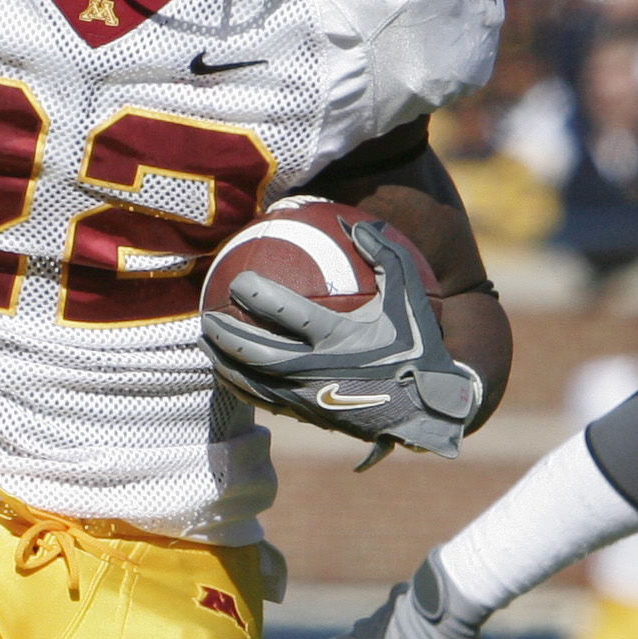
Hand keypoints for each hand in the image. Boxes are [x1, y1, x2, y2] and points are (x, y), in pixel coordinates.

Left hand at [199, 221, 481, 463]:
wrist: (431, 407)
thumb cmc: (421, 347)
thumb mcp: (411, 297)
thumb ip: (385, 256)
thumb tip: (354, 222)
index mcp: (338, 338)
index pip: (285, 313)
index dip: (257, 296)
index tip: (237, 281)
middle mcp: (316, 371)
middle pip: (256, 351)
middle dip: (227, 332)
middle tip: (209, 314)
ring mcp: (310, 398)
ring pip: (254, 382)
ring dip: (226, 363)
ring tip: (207, 345)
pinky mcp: (311, 416)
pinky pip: (268, 401)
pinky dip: (245, 387)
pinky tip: (232, 376)